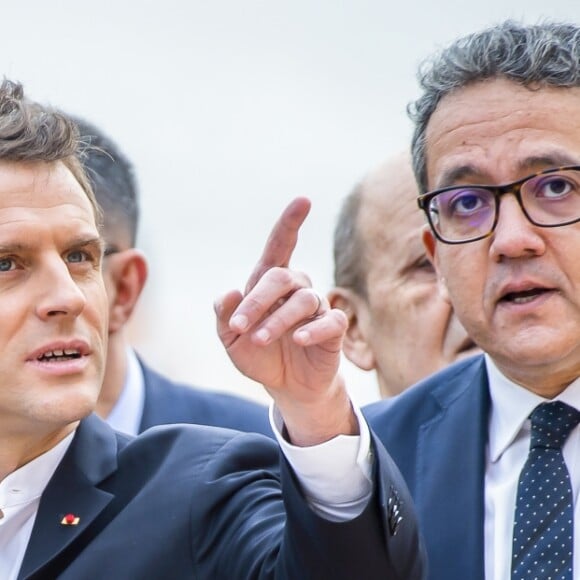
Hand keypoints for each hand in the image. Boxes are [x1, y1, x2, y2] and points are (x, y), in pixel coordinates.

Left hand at [215, 197, 355, 445]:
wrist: (286, 386)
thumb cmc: (259, 355)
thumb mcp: (231, 339)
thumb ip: (225, 316)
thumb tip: (229, 293)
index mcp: (269, 285)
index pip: (280, 247)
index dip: (290, 224)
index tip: (303, 201)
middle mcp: (295, 289)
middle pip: (282, 277)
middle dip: (257, 300)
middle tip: (239, 327)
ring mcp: (316, 308)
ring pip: (303, 299)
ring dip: (277, 320)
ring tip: (259, 340)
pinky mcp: (333, 329)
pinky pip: (330, 320)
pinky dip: (313, 328)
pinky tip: (299, 339)